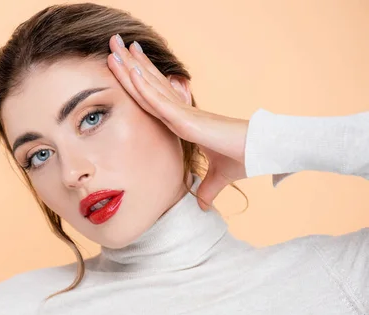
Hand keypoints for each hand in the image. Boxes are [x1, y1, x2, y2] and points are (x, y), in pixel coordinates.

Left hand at [107, 34, 249, 210]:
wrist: (262, 153)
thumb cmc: (244, 158)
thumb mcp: (219, 178)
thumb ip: (209, 189)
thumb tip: (204, 206)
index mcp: (184, 123)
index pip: (154, 101)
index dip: (140, 84)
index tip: (126, 69)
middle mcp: (181, 113)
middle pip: (149, 86)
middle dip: (130, 67)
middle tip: (113, 48)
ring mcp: (183, 113)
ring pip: (151, 88)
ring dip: (131, 70)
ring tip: (114, 50)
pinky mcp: (188, 118)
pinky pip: (161, 101)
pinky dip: (145, 87)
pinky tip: (131, 72)